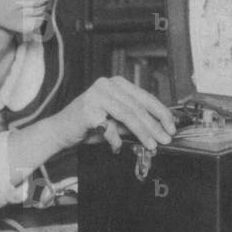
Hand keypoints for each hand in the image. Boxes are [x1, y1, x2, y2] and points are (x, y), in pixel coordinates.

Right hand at [58, 76, 175, 152]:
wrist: (59, 132)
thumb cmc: (89, 126)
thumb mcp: (117, 123)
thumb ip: (135, 123)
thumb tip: (160, 130)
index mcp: (117, 84)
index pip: (145, 97)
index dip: (161, 112)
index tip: (172, 126)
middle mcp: (107, 85)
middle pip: (138, 106)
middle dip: (155, 125)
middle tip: (166, 138)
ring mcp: (97, 95)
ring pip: (128, 114)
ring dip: (143, 132)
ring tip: (152, 144)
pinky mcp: (88, 109)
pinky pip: (109, 126)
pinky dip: (115, 139)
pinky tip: (117, 147)